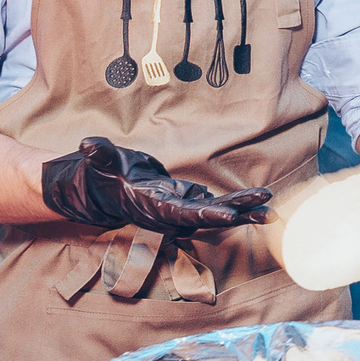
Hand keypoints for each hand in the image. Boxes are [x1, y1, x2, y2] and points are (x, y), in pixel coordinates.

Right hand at [40, 136, 272, 233]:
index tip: (228, 216)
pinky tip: (263, 201)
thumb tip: (87, 144)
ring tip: (272, 210)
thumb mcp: (103, 162)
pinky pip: (221, 205)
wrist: (110, 190)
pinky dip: (242, 205)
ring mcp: (185, 210)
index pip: (183, 213)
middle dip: (237, 214)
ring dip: (246, 211)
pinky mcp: (193, 203)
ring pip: (219, 212)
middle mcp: (173, 214)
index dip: (205, 214)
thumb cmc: (107, 175)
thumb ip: (100, 154)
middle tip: (265, 211)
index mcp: (154, 207)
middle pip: (209, 216)